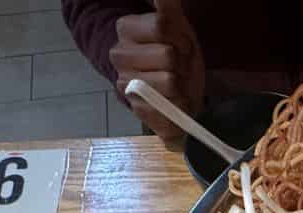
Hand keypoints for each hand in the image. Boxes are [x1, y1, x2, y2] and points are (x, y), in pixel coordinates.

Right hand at [110, 0, 204, 143]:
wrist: (173, 86)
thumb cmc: (176, 52)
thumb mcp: (176, 23)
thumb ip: (168, 5)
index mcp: (126, 29)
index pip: (161, 25)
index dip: (180, 36)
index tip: (181, 44)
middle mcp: (119, 57)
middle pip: (168, 55)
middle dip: (182, 61)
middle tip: (179, 66)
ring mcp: (126, 86)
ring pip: (171, 83)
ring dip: (183, 85)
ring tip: (177, 83)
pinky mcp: (138, 112)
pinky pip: (169, 112)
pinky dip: (180, 109)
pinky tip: (176, 102)